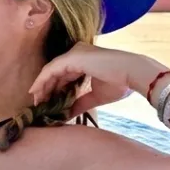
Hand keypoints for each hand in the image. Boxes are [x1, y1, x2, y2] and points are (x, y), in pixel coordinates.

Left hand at [29, 43, 168, 116]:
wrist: (133, 73)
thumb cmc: (120, 82)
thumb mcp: (95, 96)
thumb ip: (80, 103)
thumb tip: (68, 114)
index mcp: (84, 61)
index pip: (64, 75)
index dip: (54, 89)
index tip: (48, 103)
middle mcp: (76, 54)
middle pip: (55, 72)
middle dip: (45, 89)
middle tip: (38, 104)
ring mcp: (73, 54)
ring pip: (50, 70)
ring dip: (41, 86)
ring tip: (36, 101)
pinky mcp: (71, 58)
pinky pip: (51, 70)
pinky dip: (41, 81)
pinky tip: (35, 92)